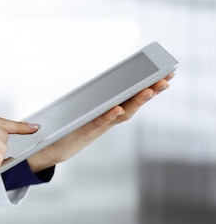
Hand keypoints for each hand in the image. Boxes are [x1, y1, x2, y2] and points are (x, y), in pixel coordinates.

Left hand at [27, 74, 173, 172]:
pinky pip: (98, 122)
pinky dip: (108, 116)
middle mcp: (109, 119)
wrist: (57, 148)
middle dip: (151, 92)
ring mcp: (99, 126)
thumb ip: (100, 97)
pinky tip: (117, 108)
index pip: (133, 96)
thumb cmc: (73, 127)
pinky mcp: (84, 131)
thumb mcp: (89, 110)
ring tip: (149, 90)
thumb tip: (111, 78)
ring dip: (136, 102)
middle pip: (133, 104)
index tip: (167, 74)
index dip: (150, 86)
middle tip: (166, 80)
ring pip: (122, 114)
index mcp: (111, 111)